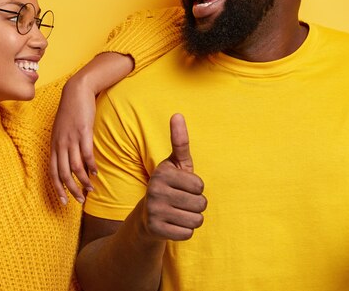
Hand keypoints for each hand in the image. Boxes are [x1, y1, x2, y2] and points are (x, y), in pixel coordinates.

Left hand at [50, 78, 97, 204]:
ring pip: (75, 166)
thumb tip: (69, 160)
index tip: (63, 201)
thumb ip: (63, 144)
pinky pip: (87, 154)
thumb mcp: (61, 129)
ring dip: (83, 181)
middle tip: (79, 200)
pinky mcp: (83, 132)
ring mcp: (71, 138)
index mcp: (54, 144)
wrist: (76, 91)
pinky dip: (91, 166)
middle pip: (63, 173)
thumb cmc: (70, 110)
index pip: (52, 171)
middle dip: (71, 189)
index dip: (57, 188)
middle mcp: (60, 144)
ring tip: (91, 189)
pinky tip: (95, 173)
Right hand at [141, 114, 206, 240]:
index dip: (196, 188)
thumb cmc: (169, 185)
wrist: (147, 216)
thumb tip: (177, 114)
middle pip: (201, 204)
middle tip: (181, 202)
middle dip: (197, 205)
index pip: (200, 185)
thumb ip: (179, 141)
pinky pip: (188, 233)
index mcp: (163, 172)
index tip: (182, 187)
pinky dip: (184, 231)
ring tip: (178, 213)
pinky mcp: (155, 229)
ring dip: (192, 219)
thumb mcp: (175, 164)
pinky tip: (173, 224)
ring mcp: (154, 210)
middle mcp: (155, 190)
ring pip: (197, 220)